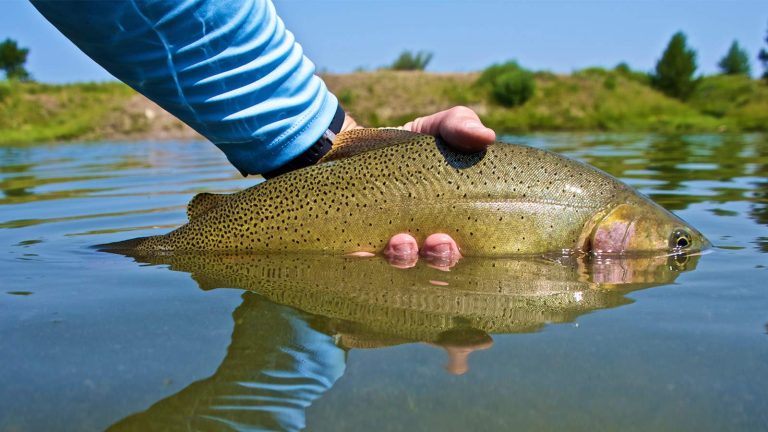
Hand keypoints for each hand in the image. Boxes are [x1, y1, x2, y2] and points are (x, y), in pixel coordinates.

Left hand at [345, 106, 495, 267]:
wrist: (354, 147)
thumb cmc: (409, 146)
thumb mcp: (438, 129)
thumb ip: (461, 126)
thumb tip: (486, 136)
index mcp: (451, 223)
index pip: (466, 249)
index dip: (464, 254)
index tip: (456, 240)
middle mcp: (423, 241)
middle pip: (436, 264)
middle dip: (439, 258)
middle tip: (438, 242)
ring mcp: (390, 246)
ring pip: (400, 265)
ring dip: (403, 258)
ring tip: (401, 241)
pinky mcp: (358, 244)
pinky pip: (361, 260)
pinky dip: (362, 258)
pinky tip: (361, 252)